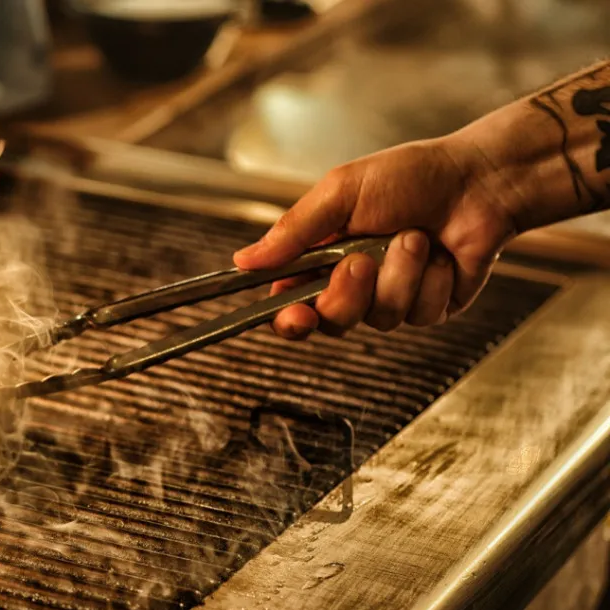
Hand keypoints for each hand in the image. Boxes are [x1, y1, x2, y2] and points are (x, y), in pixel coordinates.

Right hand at [233, 136, 519, 339]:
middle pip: (331, 321)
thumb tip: (243, 261)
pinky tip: (442, 254)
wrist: (479, 181)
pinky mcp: (429, 308)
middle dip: (347, 293)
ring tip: (416, 238)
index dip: (288, 319)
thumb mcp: (340, 193)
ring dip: (398, 275)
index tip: (296, 315)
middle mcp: (353, 283)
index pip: (289, 302)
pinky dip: (431, 280)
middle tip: (360, 260)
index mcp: (321, 255)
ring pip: (379, 319)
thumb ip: (292, 231)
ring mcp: (392, 298)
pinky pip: (419, 313)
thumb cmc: (411, 176)